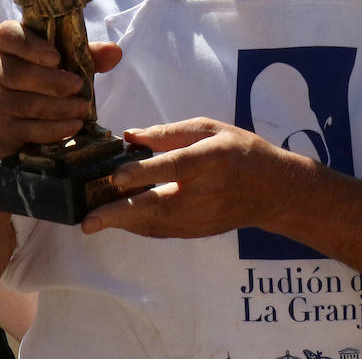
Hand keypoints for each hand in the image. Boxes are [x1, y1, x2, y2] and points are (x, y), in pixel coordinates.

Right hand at [0, 20, 121, 157]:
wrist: (17, 121)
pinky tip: (73, 125)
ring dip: (59, 108)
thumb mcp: (67, 62)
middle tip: (78, 87)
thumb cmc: (45, 79)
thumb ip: (89, 54)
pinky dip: (55, 128)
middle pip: (18, 74)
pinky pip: (29, 128)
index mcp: (8, 44)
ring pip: (26, 104)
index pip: (7, 34)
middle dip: (53, 82)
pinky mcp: (2, 127)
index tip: (56, 58)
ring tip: (83, 109)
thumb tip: (114, 52)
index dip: (30, 45)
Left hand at [81, 118, 280, 237]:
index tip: (117, 177)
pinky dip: (138, 226)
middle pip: (159, 205)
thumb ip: (169, 132)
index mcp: (211, 158)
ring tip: (93, 220)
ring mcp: (202, 217)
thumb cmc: (239, 150)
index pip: (175, 166)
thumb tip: (129, 135)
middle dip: (121, 214)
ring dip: (123, 223)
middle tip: (89, 221)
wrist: (273, 191)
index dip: (146, 172)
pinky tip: (118, 220)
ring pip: (156, 224)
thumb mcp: (210, 129)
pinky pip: (162, 231)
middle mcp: (206, 192)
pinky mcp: (198, 232)